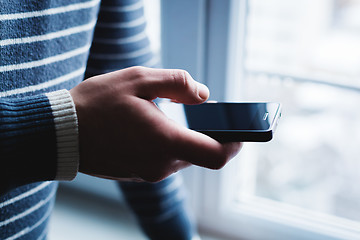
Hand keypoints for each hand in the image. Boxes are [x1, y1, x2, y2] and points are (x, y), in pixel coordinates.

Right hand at [70, 67, 241, 181]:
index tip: (241, 131)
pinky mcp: (138, 173)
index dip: (235, 143)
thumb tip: (203, 94)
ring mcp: (148, 172)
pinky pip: (164, 160)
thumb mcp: (138, 79)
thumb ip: (177, 83)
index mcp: (165, 141)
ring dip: (183, 137)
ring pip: (182, 156)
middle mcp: (160, 164)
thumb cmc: (96, 104)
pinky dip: (167, 144)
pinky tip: (151, 127)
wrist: (60, 132)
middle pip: (200, 154)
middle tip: (196, 109)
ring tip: (165, 114)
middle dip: (205, 133)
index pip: (217, 155)